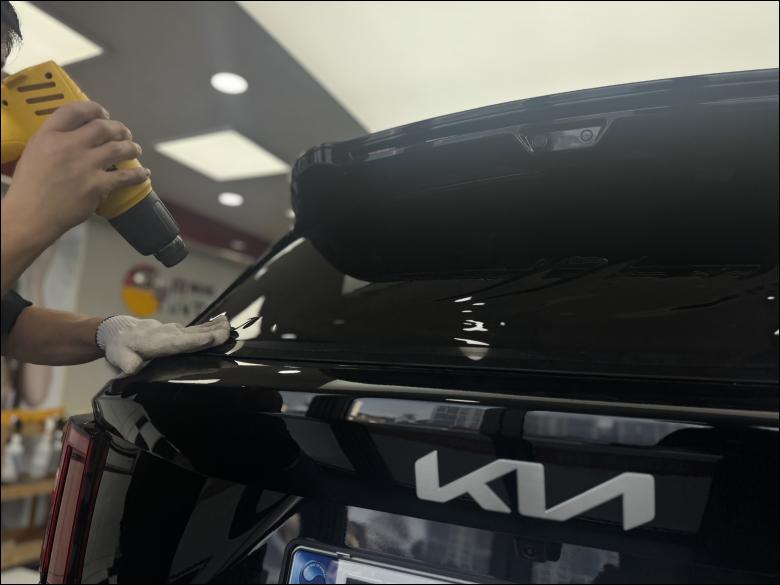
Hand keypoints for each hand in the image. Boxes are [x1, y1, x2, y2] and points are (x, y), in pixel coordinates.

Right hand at [6, 101, 148, 237]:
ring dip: (131, 147)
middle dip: (119, 128)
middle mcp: (68, 146)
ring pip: (118, 148)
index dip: (94, 109)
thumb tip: (78, 133)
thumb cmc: (30, 186)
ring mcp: (84, 166)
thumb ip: (55, 139)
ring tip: (136, 149)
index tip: (104, 114)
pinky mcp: (97, 185)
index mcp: (49, 135)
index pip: (75, 110)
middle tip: (125, 133)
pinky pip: (125, 176)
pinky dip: (138, 174)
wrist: (30, 215)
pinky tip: (144, 173)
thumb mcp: (35, 152)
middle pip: (102, 127)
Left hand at [97, 315, 230, 373]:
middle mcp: (169, 334)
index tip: (211, 338)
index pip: (180, 343)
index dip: (196, 341)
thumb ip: (127, 363)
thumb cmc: (120, 347)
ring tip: (229, 325)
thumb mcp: (119, 357)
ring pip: (197, 330)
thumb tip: (133, 367)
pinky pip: (196, 328)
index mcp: (157, 342)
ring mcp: (174, 331)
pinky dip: (209, 326)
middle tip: (228, 330)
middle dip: (211, 333)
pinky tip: (221, 323)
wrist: (118, 331)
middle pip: (193, 335)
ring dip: (214, 328)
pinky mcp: (178, 331)